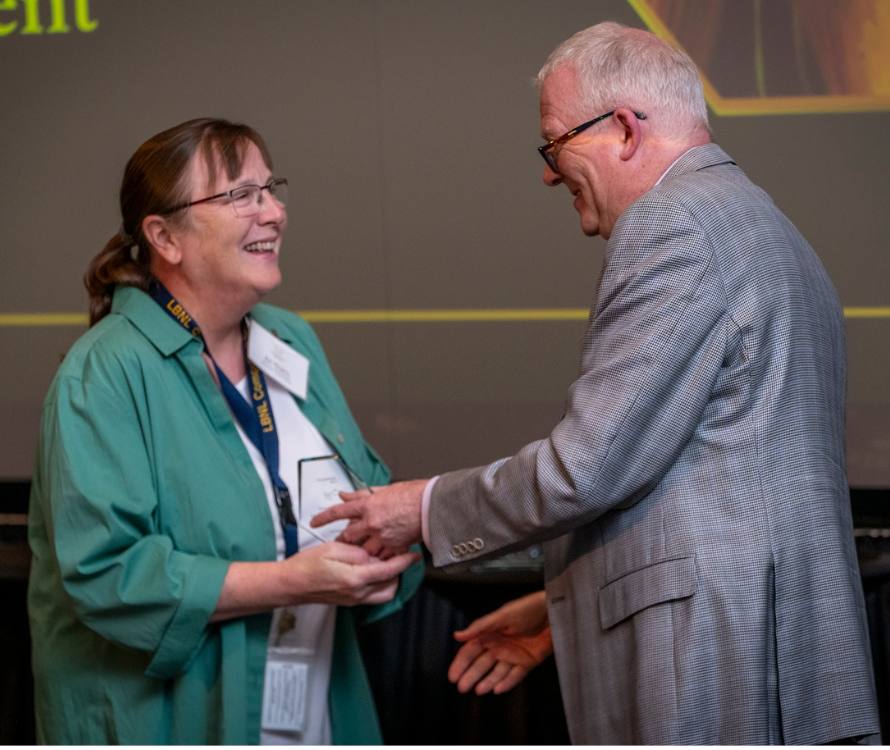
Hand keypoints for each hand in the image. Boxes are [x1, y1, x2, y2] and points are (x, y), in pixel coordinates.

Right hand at [282, 540, 418, 605]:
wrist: (291, 584)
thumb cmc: (306, 566)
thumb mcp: (333, 548)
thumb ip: (356, 551)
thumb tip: (372, 553)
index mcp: (354, 578)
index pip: (388, 570)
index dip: (404, 561)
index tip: (414, 554)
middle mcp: (357, 593)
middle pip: (391, 586)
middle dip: (399, 572)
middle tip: (398, 555)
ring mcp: (353, 599)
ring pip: (383, 593)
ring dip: (389, 579)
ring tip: (385, 561)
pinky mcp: (349, 600)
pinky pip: (372, 595)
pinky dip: (378, 583)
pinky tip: (371, 569)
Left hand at [310, 479, 427, 557]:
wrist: (432, 505)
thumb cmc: (413, 494)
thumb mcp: (384, 490)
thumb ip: (362, 495)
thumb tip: (345, 495)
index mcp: (368, 505)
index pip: (339, 511)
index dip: (324, 517)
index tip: (314, 522)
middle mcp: (371, 522)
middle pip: (349, 535)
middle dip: (345, 540)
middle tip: (342, 543)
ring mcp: (382, 536)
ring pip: (364, 550)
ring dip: (362, 552)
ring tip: (362, 554)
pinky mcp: (395, 546)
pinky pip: (382, 557)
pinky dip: (380, 558)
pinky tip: (380, 559)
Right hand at [448, 591, 552, 694]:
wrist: (553, 612)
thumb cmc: (527, 609)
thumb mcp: (502, 615)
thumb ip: (480, 626)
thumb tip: (457, 635)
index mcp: (490, 633)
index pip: (471, 651)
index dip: (461, 663)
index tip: (452, 676)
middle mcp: (499, 646)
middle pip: (481, 664)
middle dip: (470, 676)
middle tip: (461, 688)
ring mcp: (513, 655)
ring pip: (496, 672)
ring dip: (486, 681)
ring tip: (477, 691)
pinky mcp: (527, 662)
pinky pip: (515, 675)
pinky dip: (506, 683)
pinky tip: (497, 689)